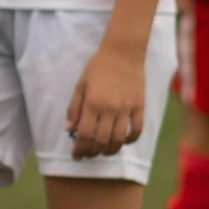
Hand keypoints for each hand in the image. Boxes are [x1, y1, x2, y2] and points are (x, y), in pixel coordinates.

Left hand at [66, 42, 147, 159]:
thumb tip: (70, 129)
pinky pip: (137, 130)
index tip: (76, 156)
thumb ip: (74, 108)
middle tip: (88, 155)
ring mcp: (126, 109)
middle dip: (93, 152)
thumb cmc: (98, 67)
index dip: (79, 149)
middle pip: (101, 141)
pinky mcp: (139, 106)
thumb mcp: (80, 85)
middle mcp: (110, 109)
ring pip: (119, 140)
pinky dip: (130, 140)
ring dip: (110, 150)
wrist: (123, 52)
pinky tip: (123, 142)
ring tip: (103, 151)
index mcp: (92, 103)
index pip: (84, 135)